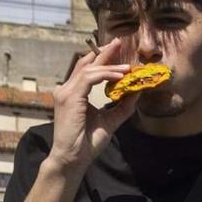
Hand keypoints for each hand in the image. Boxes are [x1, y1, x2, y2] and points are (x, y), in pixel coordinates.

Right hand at [45, 38, 141, 172]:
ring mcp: (65, 92)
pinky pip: (89, 78)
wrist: (73, 158)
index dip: (102, 59)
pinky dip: (105, 75)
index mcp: (74, 94)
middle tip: (119, 42)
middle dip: (104, 52)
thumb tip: (137, 91)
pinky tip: (120, 76)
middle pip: (86, 64)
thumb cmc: (87, 142)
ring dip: (110, 66)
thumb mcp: (110, 120)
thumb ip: (122, 106)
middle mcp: (66, 90)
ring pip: (89, 70)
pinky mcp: (69, 97)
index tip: (117, 49)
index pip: (87, 70)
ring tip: (128, 67)